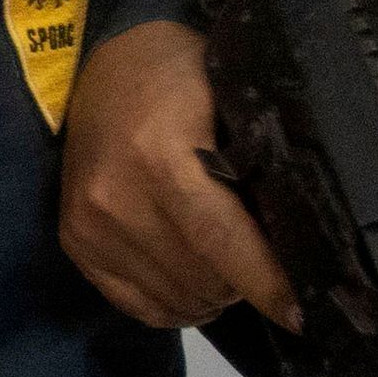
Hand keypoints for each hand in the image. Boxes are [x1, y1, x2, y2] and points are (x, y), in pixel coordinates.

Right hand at [59, 18, 298, 331]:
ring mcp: (88, 226)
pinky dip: (175, 306)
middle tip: (262, 263)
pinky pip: (136, 306)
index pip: (222, 241)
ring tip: (227, 268)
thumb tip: (302, 233)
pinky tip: (195, 285)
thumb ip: (259, 161)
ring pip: (174, 300)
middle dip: (243, 284)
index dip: (266, 283)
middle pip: (201, 279)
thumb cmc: (179, 73)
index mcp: (159, 157)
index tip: (303, 313)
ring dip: (211, 296)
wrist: (102, 63)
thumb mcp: (229, 98)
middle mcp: (115, 199)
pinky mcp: (74, 242)